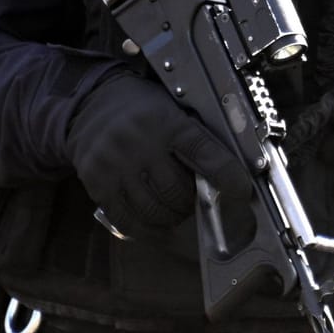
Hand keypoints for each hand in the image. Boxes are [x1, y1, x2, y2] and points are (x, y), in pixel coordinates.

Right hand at [67, 72, 252, 231]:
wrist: (92, 104)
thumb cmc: (143, 110)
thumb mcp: (174, 111)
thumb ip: (196, 140)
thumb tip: (228, 176)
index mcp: (166, 122)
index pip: (205, 153)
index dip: (227, 176)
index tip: (242, 191)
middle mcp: (139, 142)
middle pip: (177, 190)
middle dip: (192, 202)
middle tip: (195, 199)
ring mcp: (114, 165)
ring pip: (154, 210)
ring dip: (172, 217)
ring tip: (176, 210)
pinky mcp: (97, 183)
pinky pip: (127, 219)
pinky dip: (148, 229)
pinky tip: (156, 224)